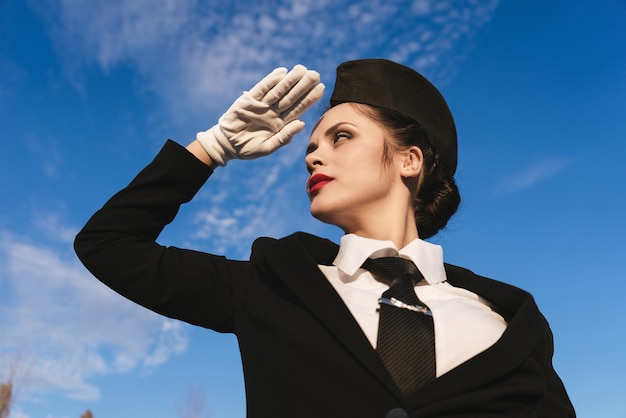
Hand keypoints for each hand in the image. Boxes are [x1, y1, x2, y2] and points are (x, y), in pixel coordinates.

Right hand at [196, 65, 324, 165]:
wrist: (227, 146)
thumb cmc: (249, 149)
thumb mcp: (268, 147)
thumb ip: (284, 137)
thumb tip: (301, 123)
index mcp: (281, 123)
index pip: (299, 108)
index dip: (310, 99)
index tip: (321, 88)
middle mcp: (274, 112)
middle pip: (291, 96)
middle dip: (303, 85)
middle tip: (315, 74)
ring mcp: (262, 105)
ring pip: (279, 90)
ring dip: (290, 80)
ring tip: (301, 69)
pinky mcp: (249, 101)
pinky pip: (261, 89)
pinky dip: (270, 81)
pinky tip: (281, 73)